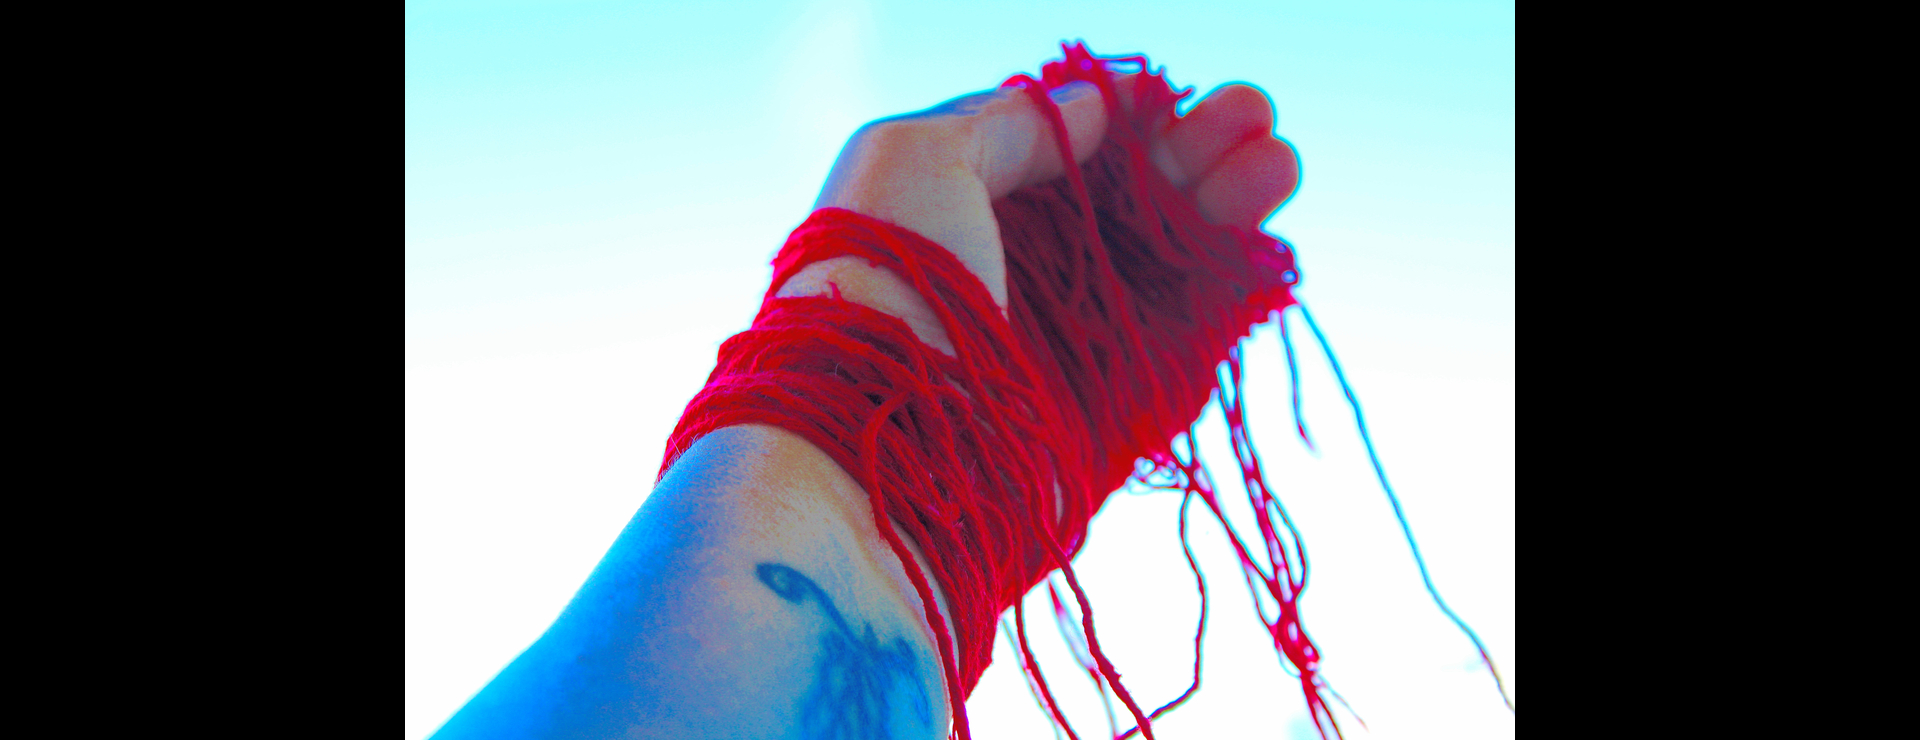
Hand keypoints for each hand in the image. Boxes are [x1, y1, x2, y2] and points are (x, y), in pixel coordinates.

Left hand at [776, 74, 1299, 355]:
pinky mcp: (1133, 399)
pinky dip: (1240, 284)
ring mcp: (1086, 334)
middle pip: (1138, 193)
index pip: (1069, 146)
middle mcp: (1033, 267)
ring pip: (1181, 254)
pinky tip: (1270, 234)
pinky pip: (1201, 332)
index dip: (1125, 113)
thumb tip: (1091, 105)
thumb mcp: (916, 159)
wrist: (890, 446)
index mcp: (973, 204)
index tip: (1167, 92)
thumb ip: (1009, 123)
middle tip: (1253, 112)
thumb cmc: (886, 288)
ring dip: (1235, 200)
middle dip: (1198, 145)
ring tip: (1278, 158)